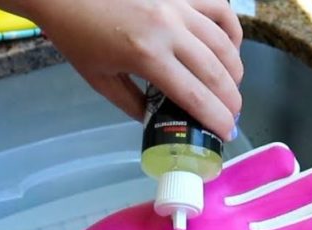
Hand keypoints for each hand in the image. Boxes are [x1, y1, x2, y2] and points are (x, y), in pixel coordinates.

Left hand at [21, 0, 243, 139]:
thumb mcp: (100, 79)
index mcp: (147, 55)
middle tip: (233, 116)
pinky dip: (231, 30)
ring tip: (231, 88)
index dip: (215, 118)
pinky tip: (229, 47)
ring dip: (234, 70)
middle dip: (230, 100)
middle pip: (215, 71)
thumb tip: (156, 118)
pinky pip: (218, 9)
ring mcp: (178, 5)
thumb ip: (131, 103)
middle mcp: (169, 29)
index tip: (226, 134)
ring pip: (223, 42)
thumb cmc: (77, 35)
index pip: (194, 95)